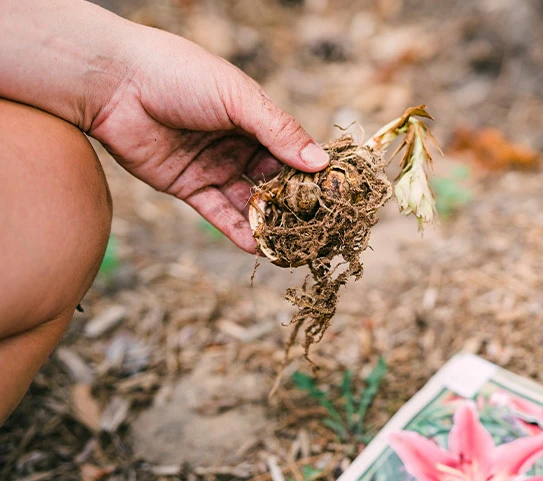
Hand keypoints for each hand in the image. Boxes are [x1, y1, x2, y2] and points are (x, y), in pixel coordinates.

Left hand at [87, 26, 328, 251]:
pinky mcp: (188, 186)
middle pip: (272, 180)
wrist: (115, 83)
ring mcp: (214, 166)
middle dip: (291, 203)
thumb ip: (279, 132)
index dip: (310, 173)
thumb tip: (320, 163)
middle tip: (313, 228)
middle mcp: (238, 144)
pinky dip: (236, 230)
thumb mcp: (239, 100)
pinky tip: (256, 246)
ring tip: (288, 244)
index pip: (291, 151)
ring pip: (247, 200)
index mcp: (255, 118)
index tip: (331, 196)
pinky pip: (217, 213)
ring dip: (266, 222)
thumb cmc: (180, 75)